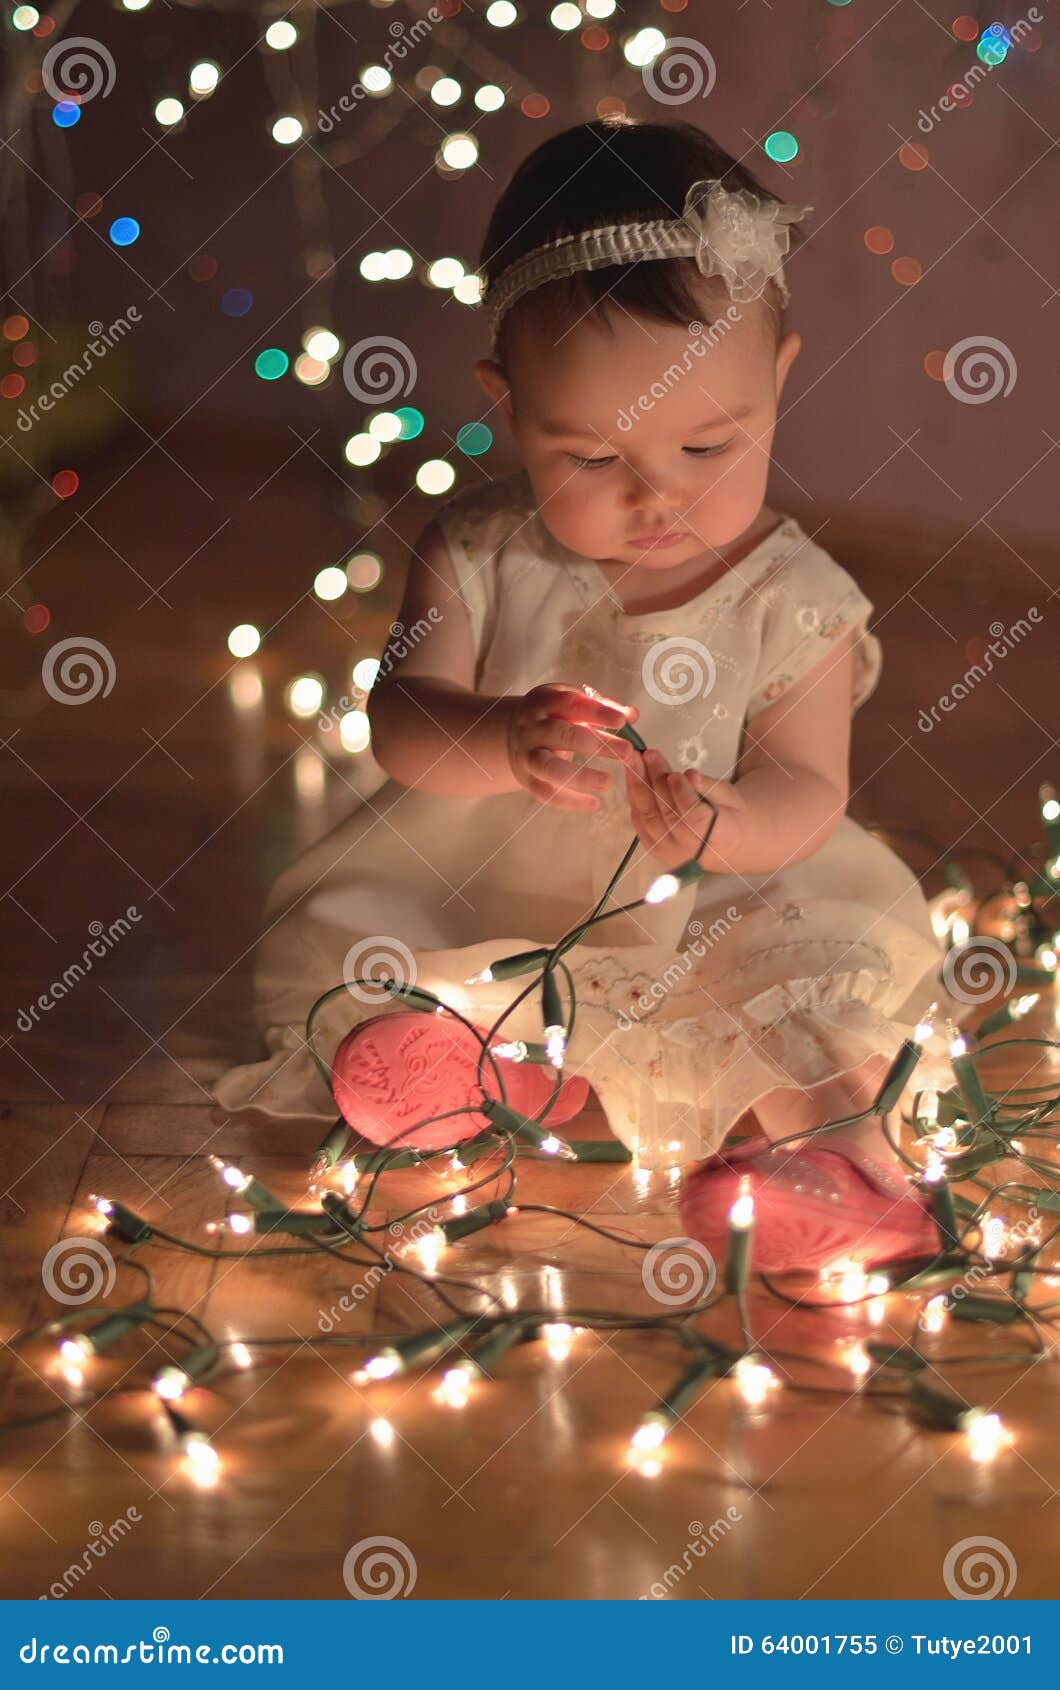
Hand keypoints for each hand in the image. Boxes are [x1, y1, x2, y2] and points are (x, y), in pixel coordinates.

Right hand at [506, 683, 640, 812]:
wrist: (513, 733)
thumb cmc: (552, 716)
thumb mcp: (572, 704)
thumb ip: (603, 708)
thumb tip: (632, 714)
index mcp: (544, 702)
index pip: (570, 704)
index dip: (596, 712)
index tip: (621, 721)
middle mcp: (532, 728)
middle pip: (562, 735)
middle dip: (596, 744)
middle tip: (626, 752)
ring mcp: (527, 755)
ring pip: (551, 768)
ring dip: (581, 776)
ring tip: (608, 782)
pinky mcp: (526, 778)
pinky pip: (547, 793)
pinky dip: (571, 801)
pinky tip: (594, 804)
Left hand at [624, 747, 745, 869]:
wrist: (721, 842)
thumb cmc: (729, 815)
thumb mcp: (729, 796)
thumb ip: (709, 787)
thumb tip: (690, 775)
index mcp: (719, 838)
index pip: (695, 818)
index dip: (682, 796)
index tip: (674, 774)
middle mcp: (690, 850)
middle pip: (667, 814)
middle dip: (655, 781)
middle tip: (648, 755)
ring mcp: (669, 852)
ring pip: (648, 817)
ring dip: (638, 785)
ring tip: (634, 759)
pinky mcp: (653, 847)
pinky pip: (639, 820)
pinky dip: (634, 796)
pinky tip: (632, 775)